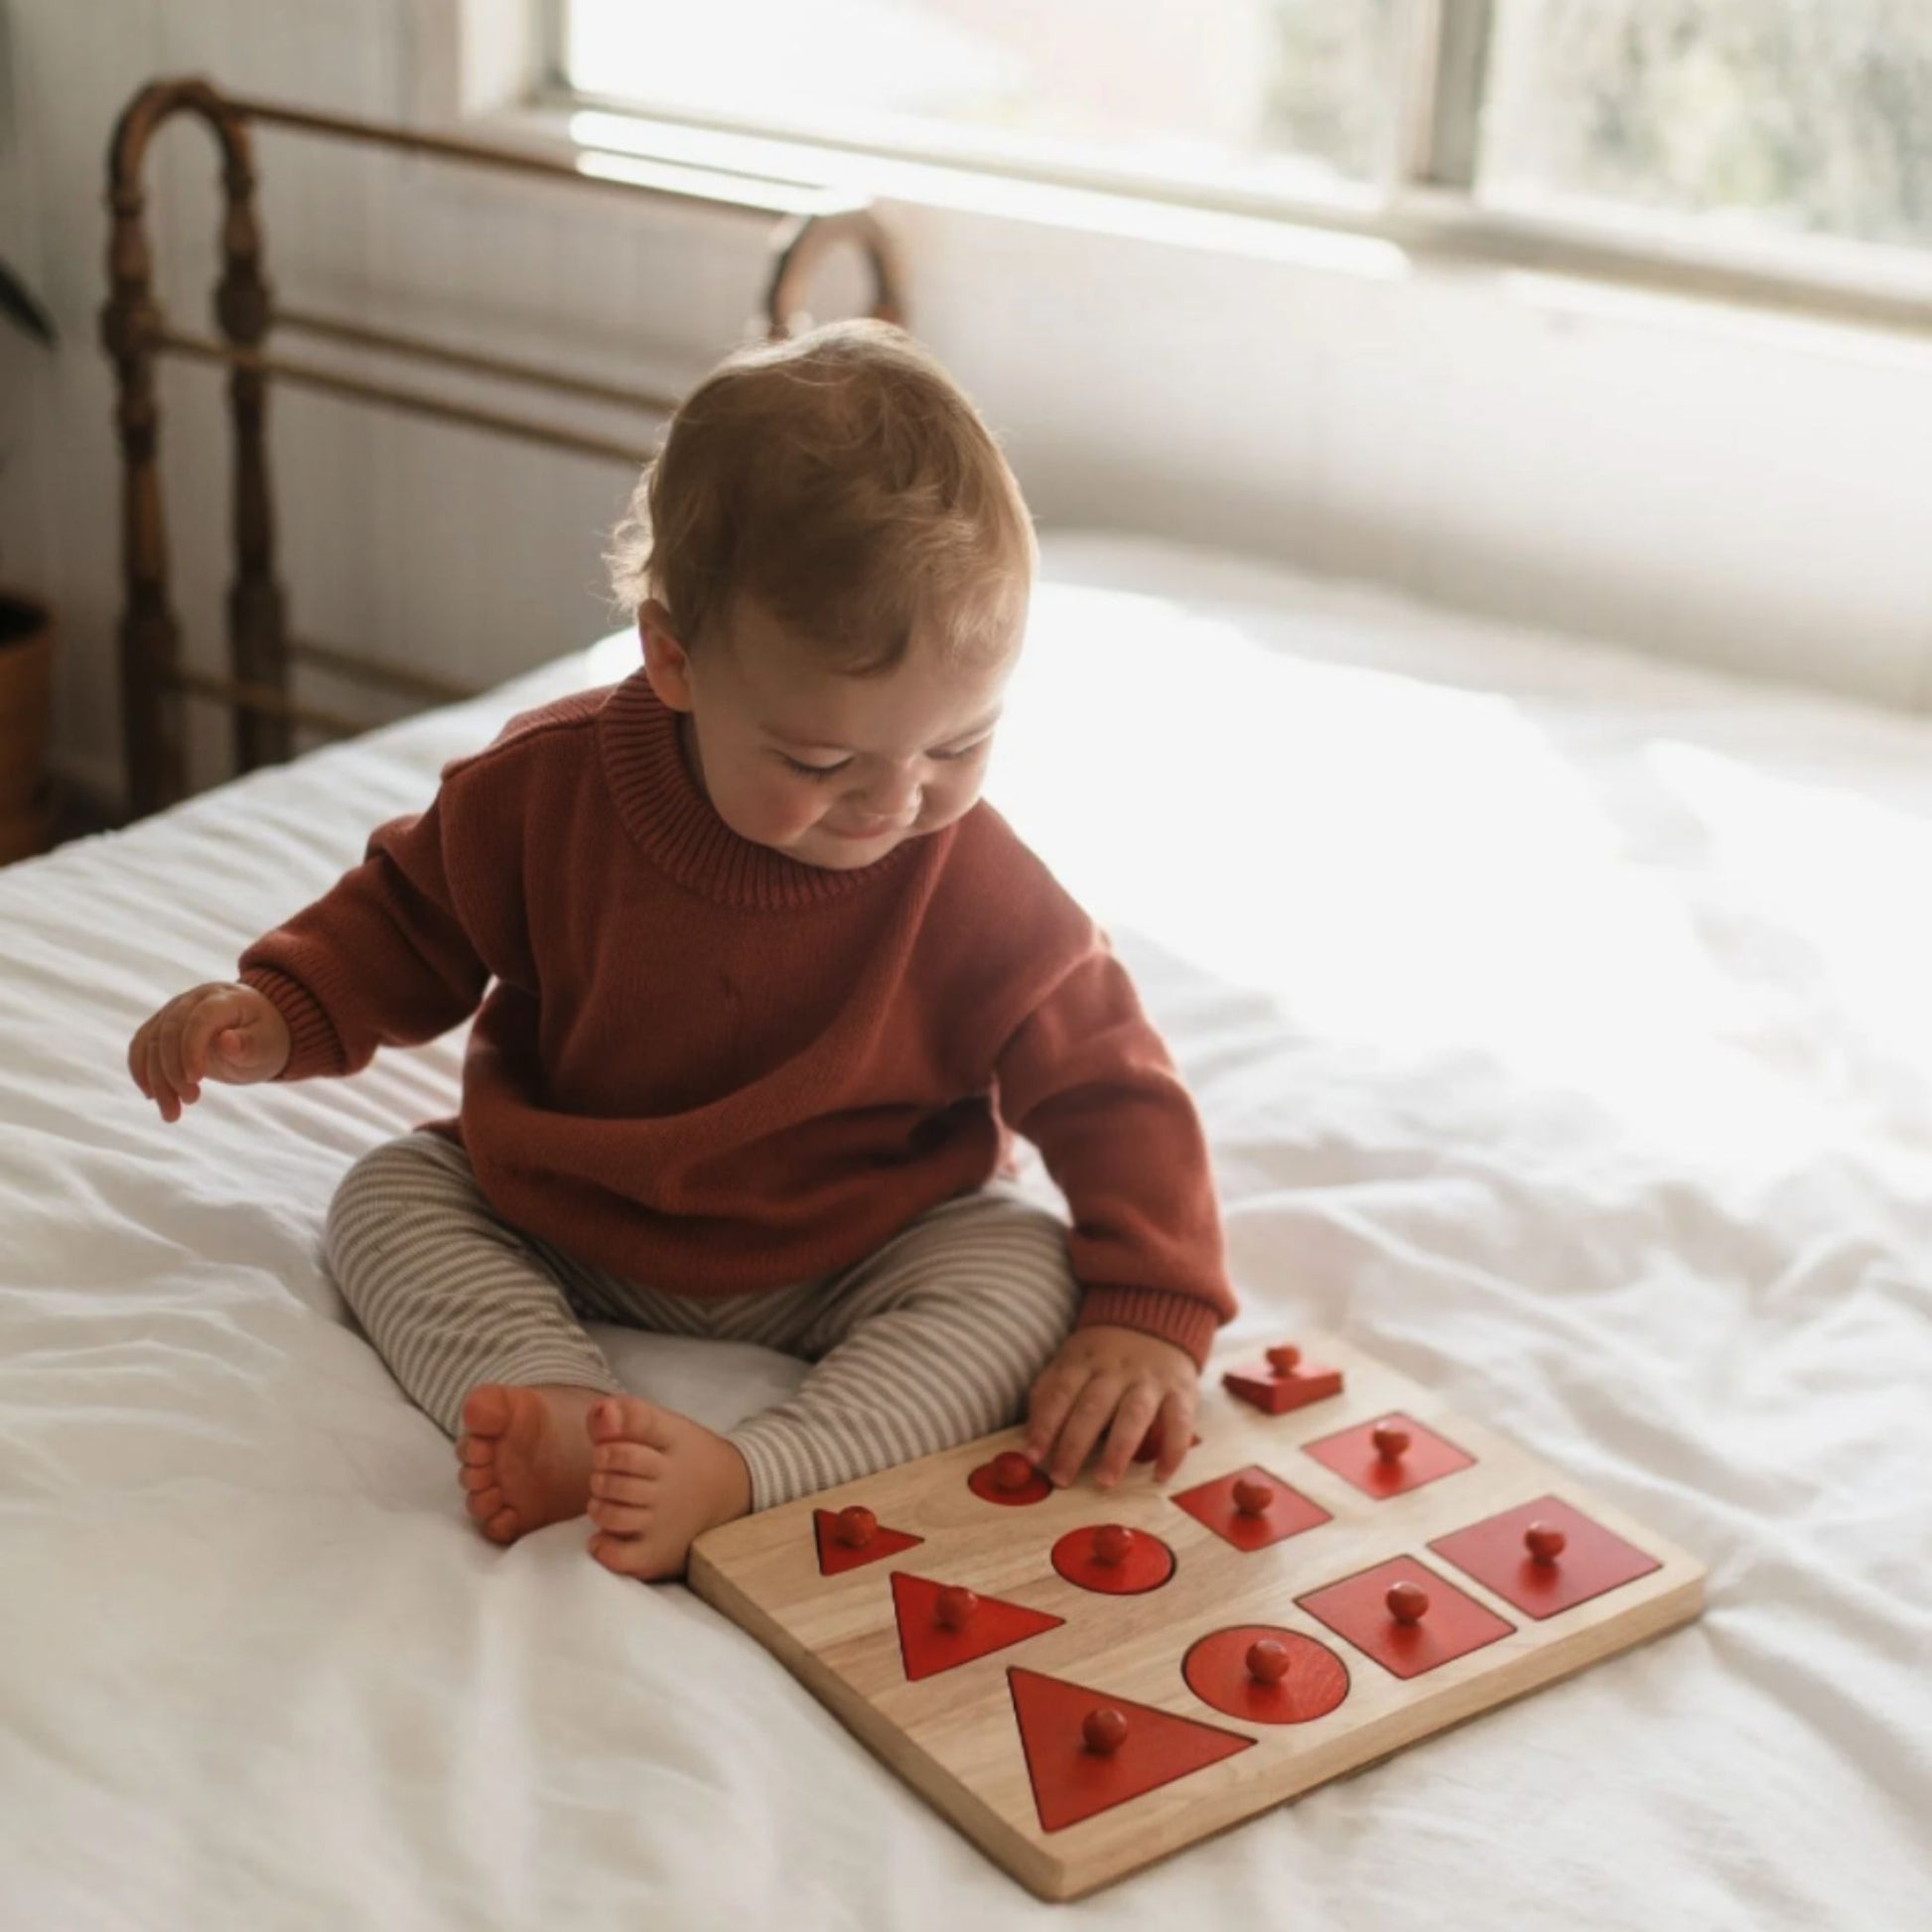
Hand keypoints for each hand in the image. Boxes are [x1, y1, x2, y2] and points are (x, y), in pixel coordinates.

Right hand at [128, 981, 291, 1121]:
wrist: (256, 1029)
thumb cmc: (265, 1037)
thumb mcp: (267, 1045)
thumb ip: (249, 1044)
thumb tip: (226, 1041)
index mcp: (225, 999)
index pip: (200, 1019)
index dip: (192, 1048)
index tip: (195, 1080)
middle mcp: (194, 999)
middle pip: (169, 1031)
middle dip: (173, 1071)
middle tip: (190, 1101)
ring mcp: (174, 1009)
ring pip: (151, 1042)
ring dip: (155, 1080)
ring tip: (172, 1114)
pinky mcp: (162, 1025)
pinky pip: (142, 1045)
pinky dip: (142, 1071)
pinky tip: (151, 1096)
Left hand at [1023, 1324, 1199, 1489]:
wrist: (1155, 1320)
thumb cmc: (1103, 1354)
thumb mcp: (1071, 1360)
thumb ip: (1048, 1392)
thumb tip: (1030, 1435)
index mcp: (1083, 1361)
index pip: (1060, 1393)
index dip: (1045, 1425)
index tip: (1033, 1457)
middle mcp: (1115, 1369)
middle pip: (1093, 1407)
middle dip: (1075, 1445)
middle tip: (1062, 1479)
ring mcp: (1150, 1380)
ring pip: (1133, 1415)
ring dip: (1118, 1450)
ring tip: (1105, 1481)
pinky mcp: (1181, 1391)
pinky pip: (1179, 1422)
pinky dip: (1172, 1450)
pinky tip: (1159, 1475)